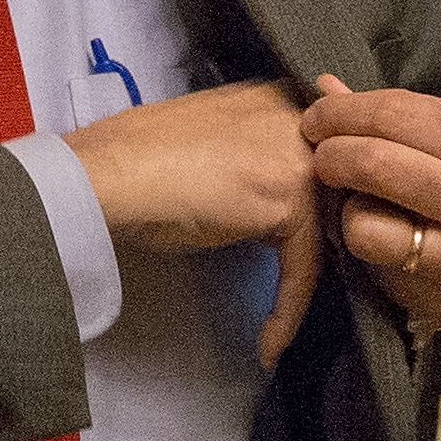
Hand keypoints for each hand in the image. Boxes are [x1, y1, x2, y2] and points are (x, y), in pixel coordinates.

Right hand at [66, 79, 323, 364]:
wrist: (106, 175)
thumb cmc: (132, 162)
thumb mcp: (205, 141)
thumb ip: (245, 154)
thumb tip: (262, 190)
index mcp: (271, 97)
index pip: (321, 152)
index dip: (316, 201)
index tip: (302, 245)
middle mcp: (293, 117)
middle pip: (334, 189)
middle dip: (325, 239)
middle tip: (299, 287)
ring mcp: (296, 155)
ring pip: (324, 230)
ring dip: (303, 281)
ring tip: (282, 322)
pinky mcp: (289, 199)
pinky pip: (303, 265)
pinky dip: (287, 309)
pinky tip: (269, 343)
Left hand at [302, 76, 440, 336]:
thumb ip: (417, 118)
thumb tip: (329, 88)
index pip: (401, 117)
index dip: (347, 110)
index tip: (322, 112)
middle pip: (378, 168)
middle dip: (331, 153)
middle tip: (321, 150)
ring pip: (367, 231)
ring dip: (347, 210)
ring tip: (362, 201)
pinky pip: (383, 274)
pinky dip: (377, 252)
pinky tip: (394, 240)